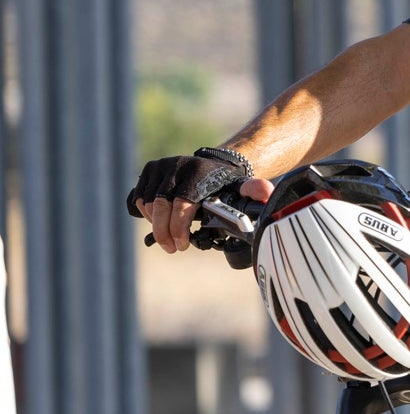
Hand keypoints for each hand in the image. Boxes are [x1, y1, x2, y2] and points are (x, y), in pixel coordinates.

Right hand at [126, 154, 253, 251]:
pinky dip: (146, 213)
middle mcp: (178, 165)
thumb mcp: (241, 188)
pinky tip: (160, 219)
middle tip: (173, 248)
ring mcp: (161, 166)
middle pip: (161, 206)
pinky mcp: (149, 170)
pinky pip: (138, 197)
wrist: (213, 165)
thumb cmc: (225, 184)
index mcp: (199, 171)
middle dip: (164, 233)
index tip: (183, 244)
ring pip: (148, 204)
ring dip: (156, 224)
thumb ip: (253, 191)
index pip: (182, 204)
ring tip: (169, 236)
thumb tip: (267, 194)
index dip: (179, 228)